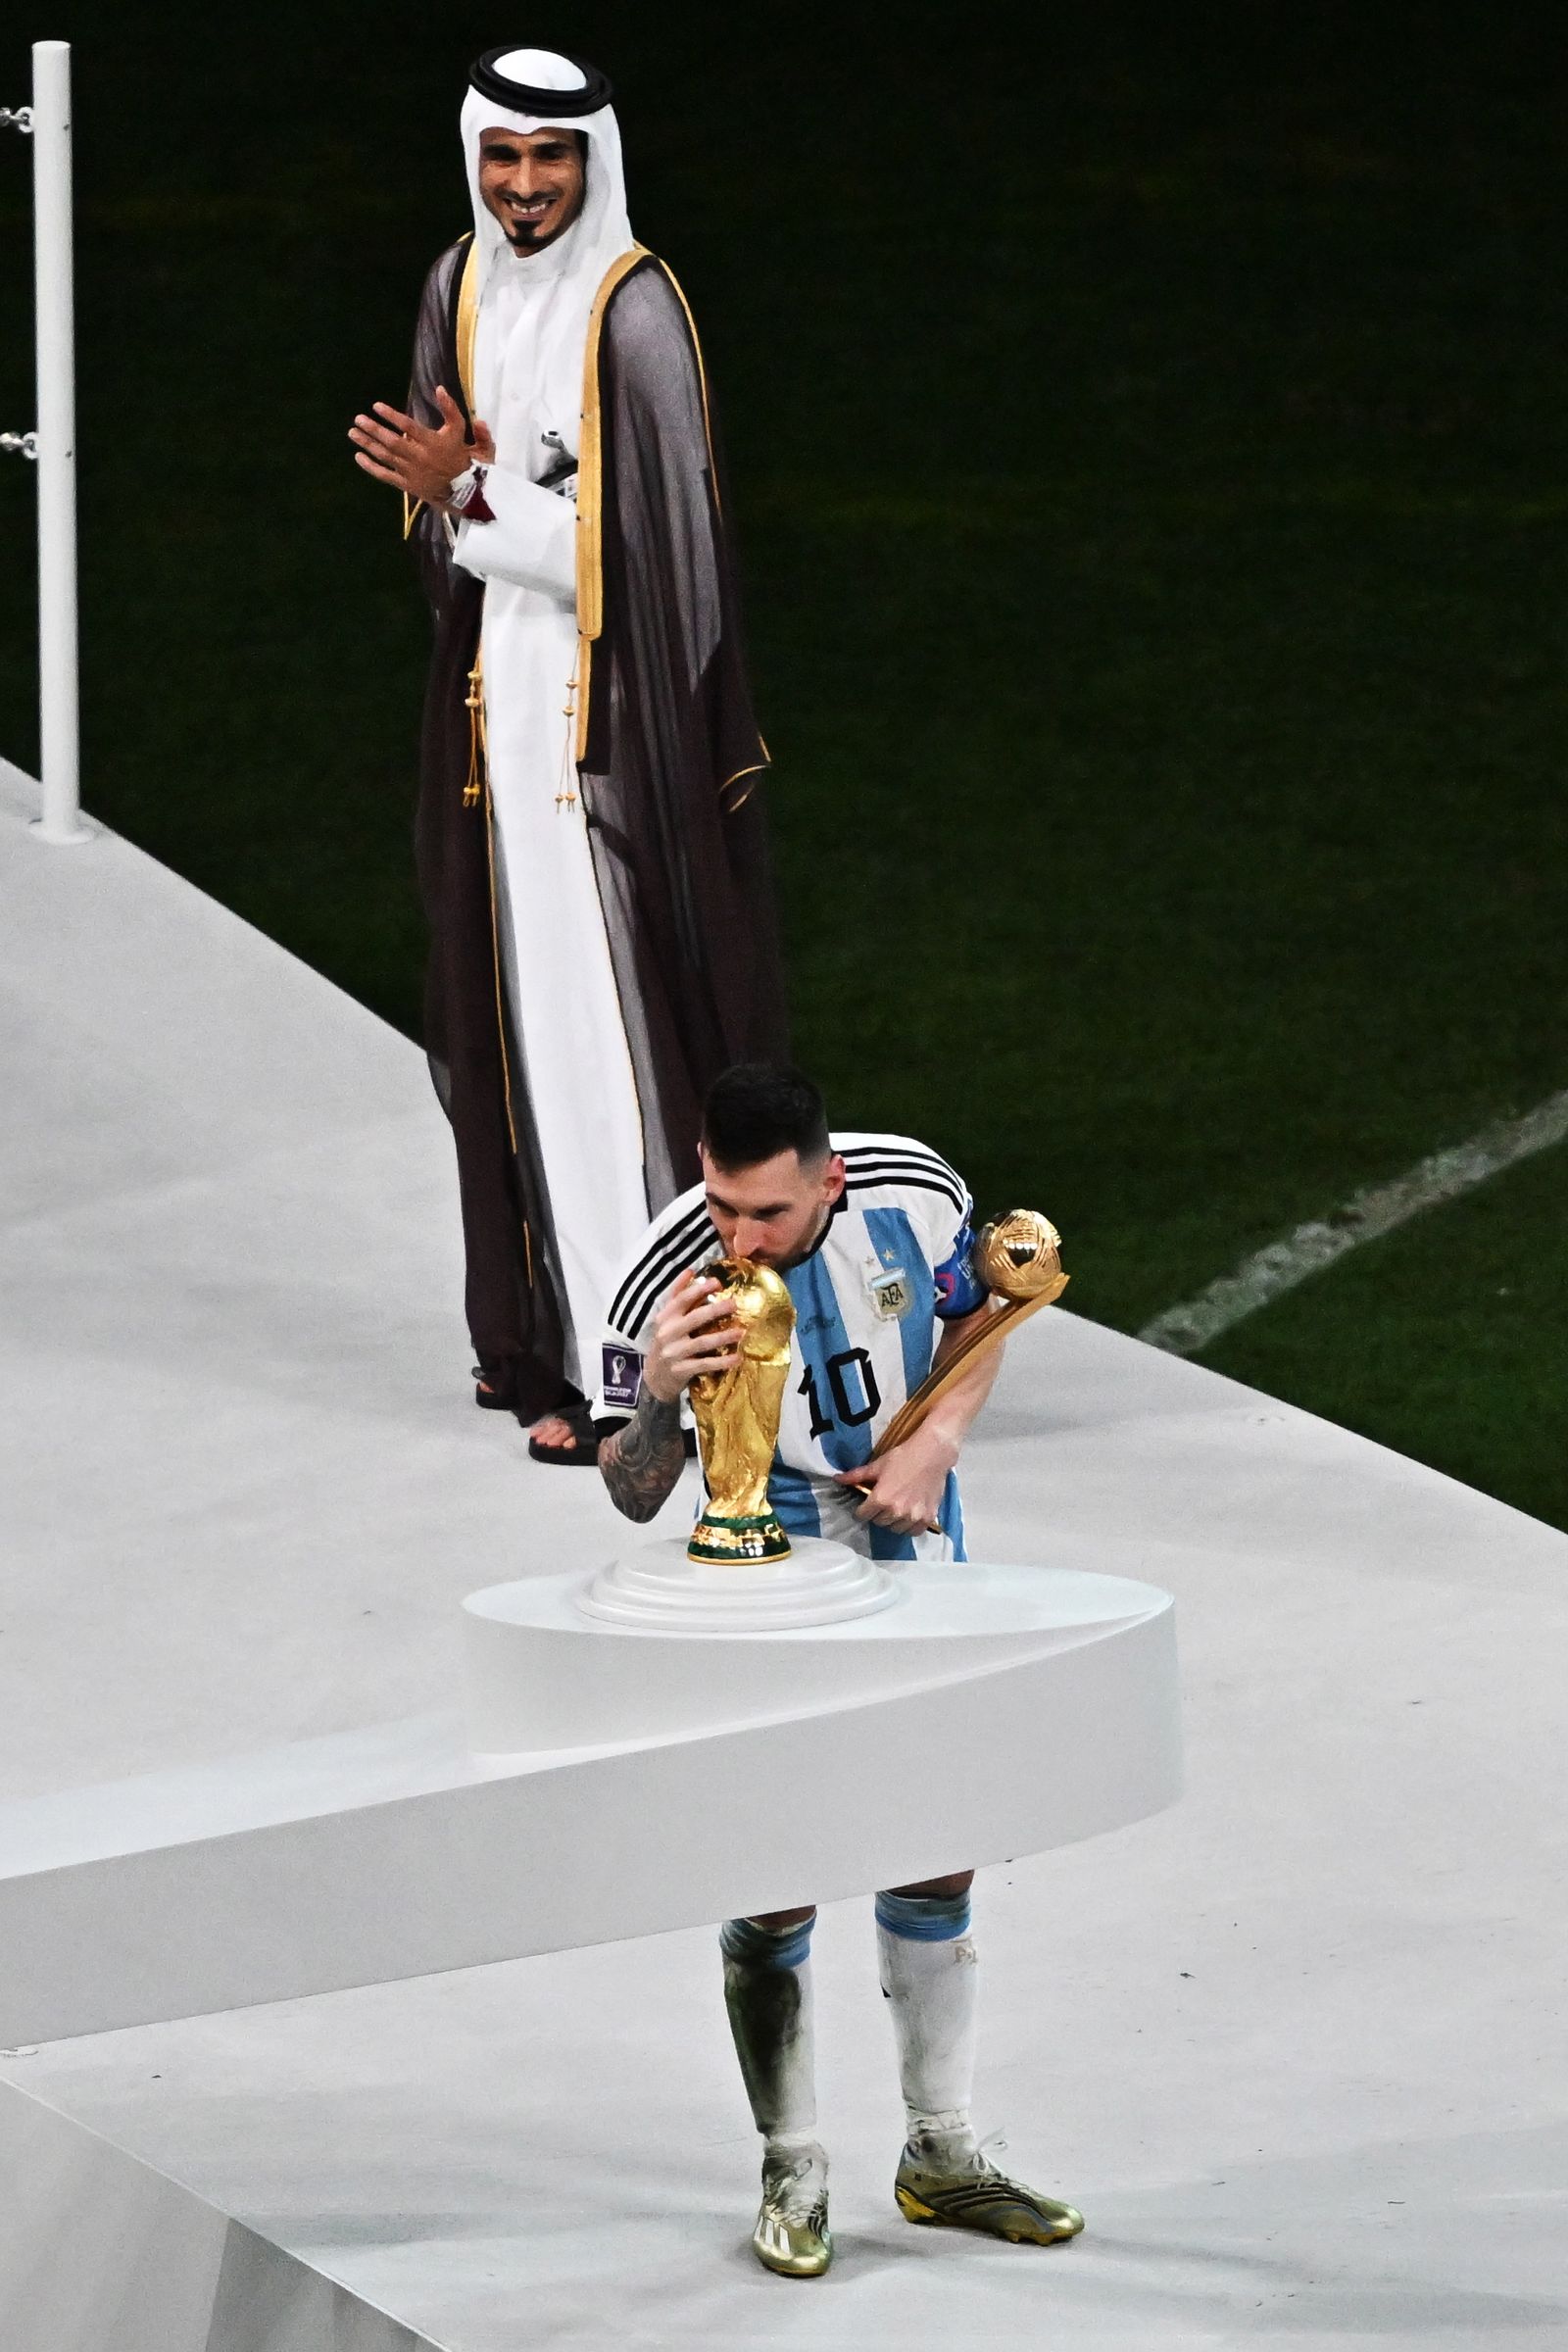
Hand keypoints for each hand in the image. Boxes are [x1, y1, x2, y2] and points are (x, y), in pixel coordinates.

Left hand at [348, 384, 492, 504]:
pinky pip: (386, 475)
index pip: (408, 427)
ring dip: (368, 444)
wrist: (468, 493)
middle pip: (392, 442)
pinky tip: (358, 456)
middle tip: (358, 419)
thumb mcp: (464, 431)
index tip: (376, 406)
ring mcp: (412, 472)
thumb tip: (440, 389)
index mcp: (433, 442)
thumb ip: (453, 411)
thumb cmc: (466, 460)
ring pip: (386, 457)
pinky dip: (371, 467)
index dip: (391, 416)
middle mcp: (420, 457)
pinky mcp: (408, 485)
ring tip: (353, 433)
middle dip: (373, 430)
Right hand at [642, 1269, 740, 1403]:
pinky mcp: (682, 1370)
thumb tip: (691, 1271)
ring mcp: (674, 1352)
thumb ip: (678, 1297)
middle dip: (715, 1310)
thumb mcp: (666, 1319)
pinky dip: (722, 1362)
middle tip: (734, 1304)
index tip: (717, 1282)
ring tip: (741, 1332)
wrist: (654, 1377)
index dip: (698, 1289)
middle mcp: (667, 1333)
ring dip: (723, 1337)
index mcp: (665, 1317)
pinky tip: (737, 1358)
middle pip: (694, 1318)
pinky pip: (705, 1364)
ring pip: (701, 1342)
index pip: (681, 1299)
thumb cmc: (666, 1342)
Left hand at [832, 1427, 956, 1534]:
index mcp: (881, 1499)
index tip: (865, 1505)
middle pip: (878, 1523)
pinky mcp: (928, 1518)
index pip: (862, 1515)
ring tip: (897, 1509)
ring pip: (895, 1529)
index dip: (861, 1509)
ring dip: (893, 1521)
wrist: (932, 1454)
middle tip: (883, 1503)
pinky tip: (909, 1516)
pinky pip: (913, 1532)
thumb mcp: (877, 1465)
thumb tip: (836, 1479)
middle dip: (877, 1514)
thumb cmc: (903, 1457)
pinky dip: (910, 1526)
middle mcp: (896, 1511)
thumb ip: (856, 1476)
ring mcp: (913, 1516)